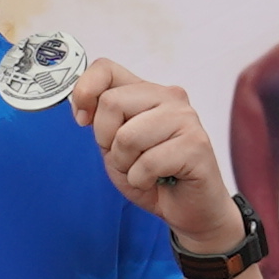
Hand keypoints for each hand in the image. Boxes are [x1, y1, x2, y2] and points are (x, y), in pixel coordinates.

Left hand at [70, 60, 242, 256]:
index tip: (82, 119)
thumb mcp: (114, 145)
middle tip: (127, 157)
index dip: (84, 92)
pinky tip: (159, 180)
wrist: (190, 209)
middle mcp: (170, 97)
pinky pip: (147, 163)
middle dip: (107, 140)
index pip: (106, 68)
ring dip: (127, 165)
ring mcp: (186, 119)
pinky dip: (143, 180)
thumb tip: (81, 104)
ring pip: (127, 136)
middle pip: (112, 102)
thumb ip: (101, 120)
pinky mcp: (196, 145)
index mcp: (147, 92)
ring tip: (145, 171)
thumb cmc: (153, 176)